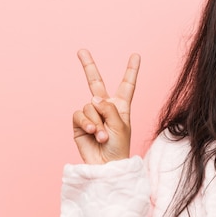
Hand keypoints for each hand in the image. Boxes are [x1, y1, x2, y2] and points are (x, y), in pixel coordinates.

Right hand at [72, 49, 139, 163]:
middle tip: (81, 50)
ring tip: (103, 135)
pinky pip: (80, 114)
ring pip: (90, 106)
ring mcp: (91, 115)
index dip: (131, 70)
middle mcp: (105, 108)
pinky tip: (93, 132)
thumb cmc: (119, 148)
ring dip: (97, 121)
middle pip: (95, 82)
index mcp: (121, 107)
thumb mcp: (120, 125)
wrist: (106, 166)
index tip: (136, 55)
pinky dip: (87, 123)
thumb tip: (93, 98)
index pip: (127, 85)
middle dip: (88, 66)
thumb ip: (109, 108)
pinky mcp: (80, 123)